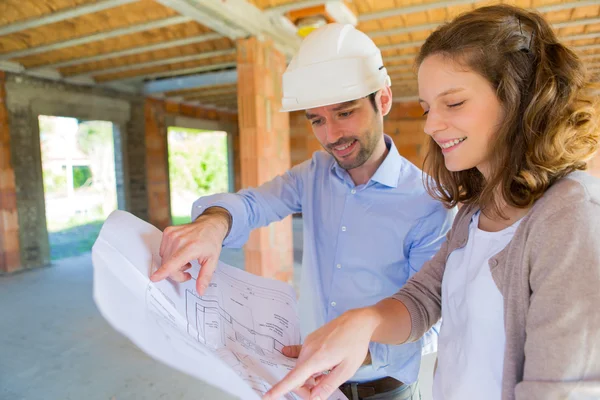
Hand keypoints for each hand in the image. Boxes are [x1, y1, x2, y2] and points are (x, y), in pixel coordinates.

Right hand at [150, 207, 230, 294]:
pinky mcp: (168, 232)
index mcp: (191, 247)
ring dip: (173, 264)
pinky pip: (163, 251)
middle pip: (168, 264)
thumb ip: (205, 277)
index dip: (164, 271)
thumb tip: (200, 291)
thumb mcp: (212, 261)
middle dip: (177, 273)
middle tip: (188, 270)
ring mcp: (172, 234)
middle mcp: (180, 239)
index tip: (154, 277)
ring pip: (164, 259)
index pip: (174, 262)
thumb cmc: (211, 241)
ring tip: (186, 260)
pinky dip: (170, 255)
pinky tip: (180, 253)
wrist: (210, 225)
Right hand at [264, 308, 380, 399]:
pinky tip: (314, 367)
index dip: (279, 389)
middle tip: (324, 389)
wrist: (357, 322)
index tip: (267, 396)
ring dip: (311, 377)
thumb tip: (314, 397)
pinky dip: (309, 367)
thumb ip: (328, 385)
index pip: (294, 378)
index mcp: (317, 358)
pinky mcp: (309, 341)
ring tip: (329, 372)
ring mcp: (308, 344)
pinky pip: (303, 359)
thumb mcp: (347, 369)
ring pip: (301, 369)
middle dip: (307, 388)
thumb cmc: (355, 343)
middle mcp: (308, 349)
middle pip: (298, 377)